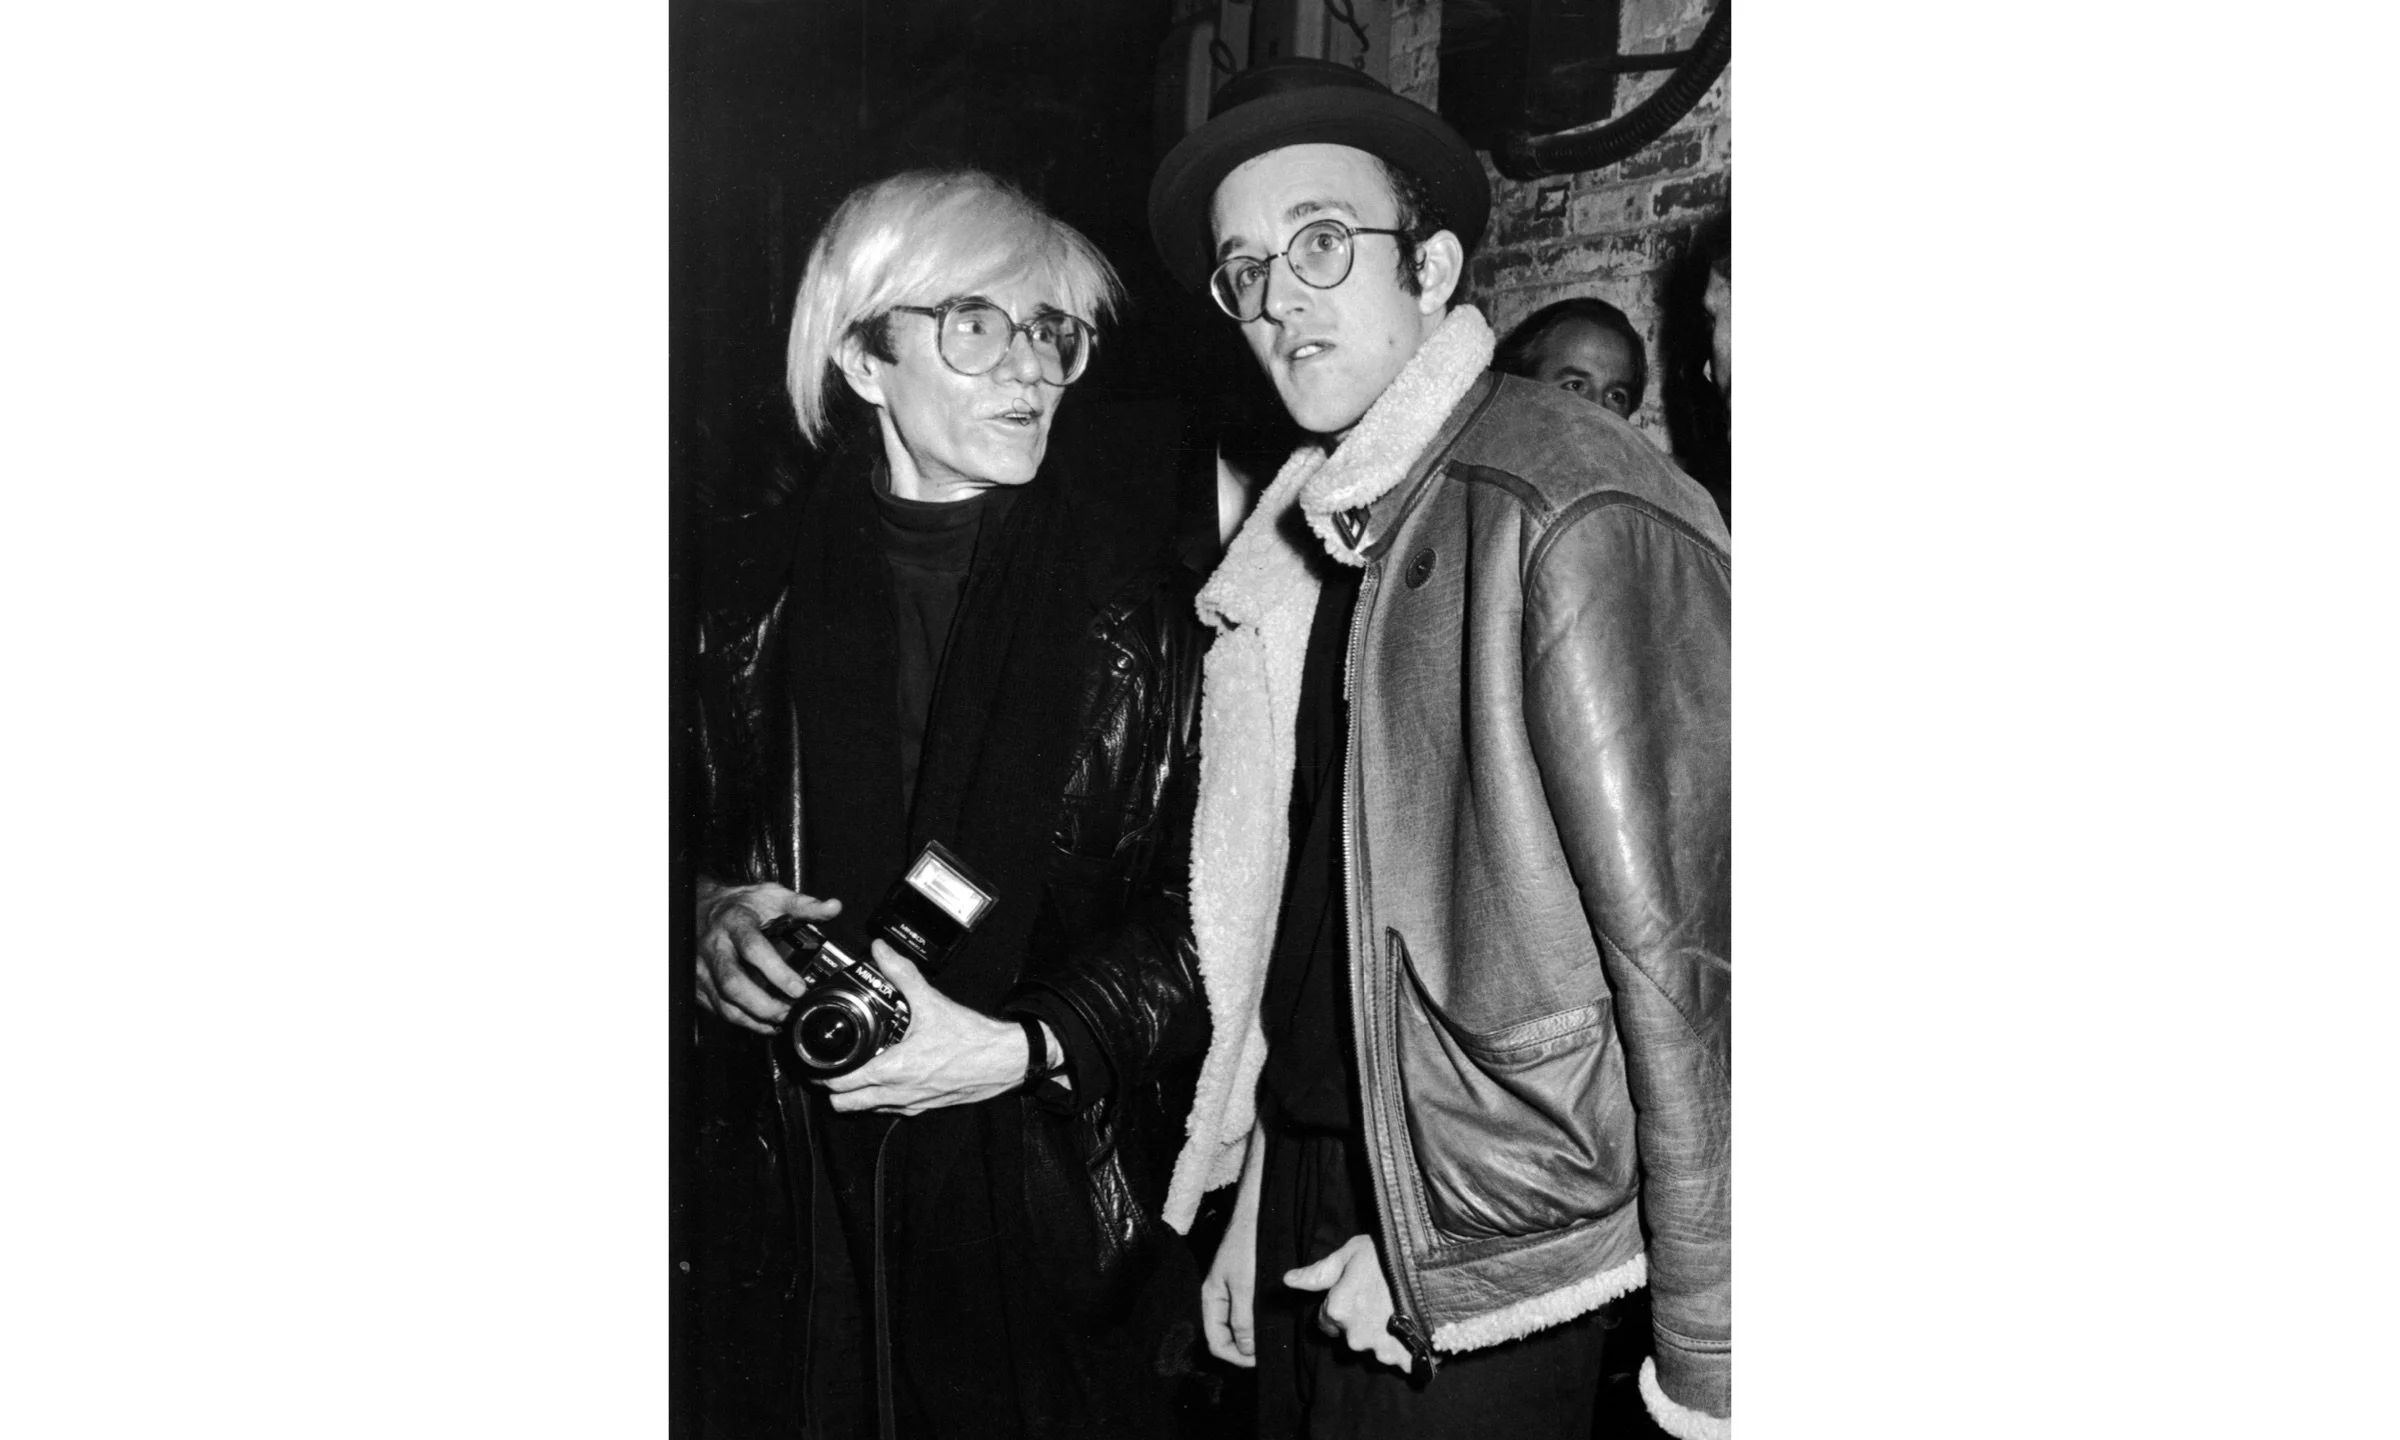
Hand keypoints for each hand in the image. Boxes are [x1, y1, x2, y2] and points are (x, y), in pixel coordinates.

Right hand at [694, 879, 840, 1032]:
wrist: (701, 907)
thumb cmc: (738, 904)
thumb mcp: (771, 896)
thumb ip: (803, 905)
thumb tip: (833, 908)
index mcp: (735, 923)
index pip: (753, 949)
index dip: (776, 972)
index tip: (798, 988)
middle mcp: (715, 947)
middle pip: (733, 983)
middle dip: (763, 1005)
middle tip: (789, 1011)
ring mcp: (703, 968)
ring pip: (724, 1002)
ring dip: (753, 1018)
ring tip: (780, 1021)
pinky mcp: (698, 984)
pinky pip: (718, 1009)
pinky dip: (742, 1021)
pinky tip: (763, 1023)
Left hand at [816, 943, 1031, 1114]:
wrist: (1006, 1060)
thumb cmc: (972, 1038)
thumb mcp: (932, 1001)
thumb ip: (902, 974)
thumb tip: (881, 951)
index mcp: (894, 1070)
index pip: (841, 1084)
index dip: (823, 1074)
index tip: (817, 1061)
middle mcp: (899, 1094)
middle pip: (846, 1105)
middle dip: (834, 1089)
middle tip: (832, 1066)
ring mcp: (912, 1104)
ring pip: (867, 1110)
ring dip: (856, 1094)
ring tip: (855, 1069)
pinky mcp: (926, 1107)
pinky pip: (892, 1109)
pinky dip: (882, 1097)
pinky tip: (888, 1076)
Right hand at [1201, 1130, 1263, 1367]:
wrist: (1258, 1212)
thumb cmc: (1248, 1246)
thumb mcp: (1244, 1285)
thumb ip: (1243, 1319)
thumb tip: (1247, 1351)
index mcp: (1211, 1299)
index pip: (1216, 1343)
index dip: (1236, 1357)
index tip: (1259, 1361)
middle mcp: (1219, 1298)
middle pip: (1227, 1337)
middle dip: (1245, 1350)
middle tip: (1270, 1353)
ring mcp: (1232, 1291)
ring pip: (1239, 1326)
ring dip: (1254, 1337)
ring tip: (1274, 1339)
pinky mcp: (1246, 1284)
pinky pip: (1249, 1312)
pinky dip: (1259, 1322)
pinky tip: (1274, 1321)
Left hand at [1284, 1234, 1410, 1371]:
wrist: (1435, 1270)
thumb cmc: (1389, 1256)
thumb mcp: (1350, 1254)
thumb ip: (1318, 1272)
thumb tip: (1288, 1280)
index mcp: (1337, 1310)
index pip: (1325, 1321)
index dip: (1340, 1306)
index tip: (1357, 1292)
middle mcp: (1354, 1336)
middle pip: (1351, 1335)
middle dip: (1361, 1321)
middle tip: (1381, 1298)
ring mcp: (1380, 1350)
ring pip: (1375, 1347)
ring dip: (1383, 1333)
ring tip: (1401, 1308)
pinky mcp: (1405, 1359)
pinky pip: (1399, 1359)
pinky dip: (1405, 1347)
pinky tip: (1414, 1325)